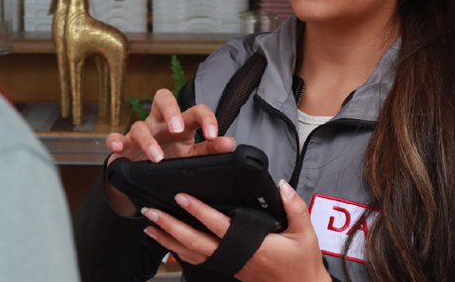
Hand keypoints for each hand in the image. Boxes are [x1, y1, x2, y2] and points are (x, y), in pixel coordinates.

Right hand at [104, 88, 234, 214]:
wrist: (146, 176)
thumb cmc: (172, 159)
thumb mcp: (192, 156)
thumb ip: (210, 149)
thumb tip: (230, 142)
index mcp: (182, 124)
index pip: (196, 110)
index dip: (206, 119)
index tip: (213, 135)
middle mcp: (160, 123)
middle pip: (163, 98)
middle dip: (170, 110)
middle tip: (177, 129)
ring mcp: (141, 132)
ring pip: (139, 124)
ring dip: (147, 140)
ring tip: (157, 157)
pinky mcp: (123, 145)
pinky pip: (115, 137)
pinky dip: (114, 140)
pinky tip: (119, 148)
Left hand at [141, 180, 330, 281]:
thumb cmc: (302, 264)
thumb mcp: (305, 233)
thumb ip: (294, 207)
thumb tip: (282, 186)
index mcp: (250, 247)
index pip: (218, 225)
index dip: (198, 211)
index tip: (182, 197)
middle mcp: (234, 257)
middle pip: (194, 242)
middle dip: (170, 226)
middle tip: (151, 213)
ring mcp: (228, 265)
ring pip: (191, 254)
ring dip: (168, 240)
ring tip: (150, 227)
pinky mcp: (228, 268)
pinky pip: (199, 260)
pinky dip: (179, 252)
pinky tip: (168, 246)